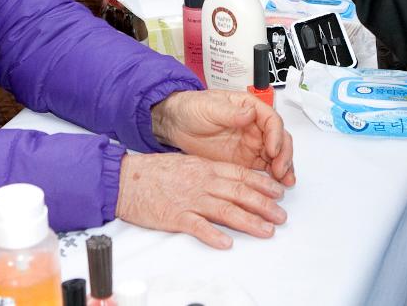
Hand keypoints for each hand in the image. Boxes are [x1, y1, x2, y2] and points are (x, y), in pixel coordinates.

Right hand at [115, 152, 286, 248]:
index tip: (278, 191)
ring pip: (226, 210)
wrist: (126, 179)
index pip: (241, 174)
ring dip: (249, 221)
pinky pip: (198, 226)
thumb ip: (210, 171)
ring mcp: (190, 199)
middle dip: (264, 205)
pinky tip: (226, 242)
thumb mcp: (188, 163)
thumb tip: (232, 179)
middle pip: (240, 193)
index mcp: (206, 168)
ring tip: (266, 230)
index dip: (263, 183)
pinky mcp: (176, 216)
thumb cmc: (154, 172)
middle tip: (280, 215)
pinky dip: (213, 235)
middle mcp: (202, 182)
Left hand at [151, 90, 294, 186]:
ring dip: (284, 167)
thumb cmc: (191, 108)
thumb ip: (230, 112)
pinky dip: (274, 176)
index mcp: (250, 108)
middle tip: (281, 170)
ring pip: (276, 155)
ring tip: (285, 181)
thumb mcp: (208, 107)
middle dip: (284, 154)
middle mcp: (255, 126)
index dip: (276, 135)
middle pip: (280, 139)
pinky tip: (279, 184)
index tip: (272, 149)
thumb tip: (250, 113)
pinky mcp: (245, 160)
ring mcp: (251, 144)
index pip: (272, 120)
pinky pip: (264, 168)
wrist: (175, 124)